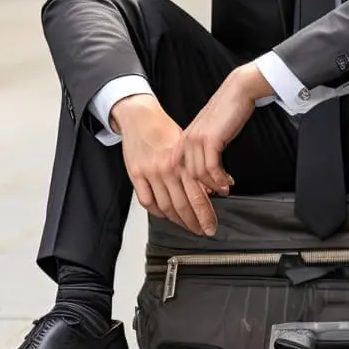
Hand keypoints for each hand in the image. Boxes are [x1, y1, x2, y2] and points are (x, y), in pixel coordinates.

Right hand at [112, 95, 230, 235]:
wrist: (140, 118)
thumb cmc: (165, 131)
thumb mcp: (187, 147)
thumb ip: (197, 170)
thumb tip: (212, 190)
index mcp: (183, 163)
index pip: (197, 196)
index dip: (205, 215)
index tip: (211, 226)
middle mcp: (167, 170)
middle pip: (182, 206)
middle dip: (194, 222)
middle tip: (202, 231)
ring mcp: (150, 174)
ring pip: (165, 207)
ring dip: (178, 221)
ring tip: (187, 226)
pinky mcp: (135, 175)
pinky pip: (147, 201)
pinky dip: (157, 212)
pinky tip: (165, 215)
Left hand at [173, 65, 270, 207]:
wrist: (237, 92)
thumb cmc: (226, 111)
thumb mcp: (208, 132)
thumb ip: (202, 149)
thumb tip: (207, 171)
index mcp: (184, 139)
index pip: (179, 170)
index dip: (190, 185)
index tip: (202, 196)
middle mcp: (187, 140)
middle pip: (188, 176)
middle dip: (203, 190)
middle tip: (216, 197)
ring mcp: (196, 140)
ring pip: (200, 174)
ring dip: (214, 186)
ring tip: (225, 189)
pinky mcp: (210, 140)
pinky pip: (212, 168)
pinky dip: (220, 178)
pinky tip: (228, 181)